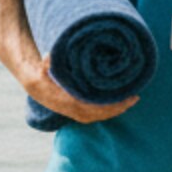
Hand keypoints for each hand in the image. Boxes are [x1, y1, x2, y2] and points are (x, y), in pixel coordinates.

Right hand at [24, 53, 138, 126]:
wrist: (37, 87)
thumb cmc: (43, 75)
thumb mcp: (43, 67)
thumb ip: (48, 62)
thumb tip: (48, 56)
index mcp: (68, 101)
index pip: (93, 106)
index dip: (110, 104)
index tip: (123, 97)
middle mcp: (74, 110)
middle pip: (101, 113)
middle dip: (119, 107)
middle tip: (135, 97)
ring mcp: (77, 113)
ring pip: (101, 115)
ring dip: (117, 109)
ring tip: (131, 100)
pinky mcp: (80, 113)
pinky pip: (98, 114)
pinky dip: (110, 111)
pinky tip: (120, 103)